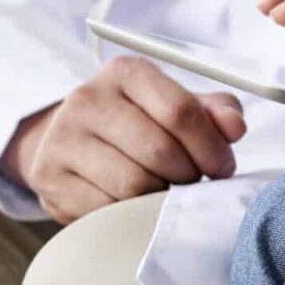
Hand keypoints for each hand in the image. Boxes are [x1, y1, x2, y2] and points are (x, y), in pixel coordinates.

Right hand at [2, 56, 246, 223]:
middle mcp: (88, 97)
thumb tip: (235, 127)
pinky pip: (106, 208)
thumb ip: (214, 112)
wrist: (70, 141)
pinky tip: (135, 204)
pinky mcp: (49, 177)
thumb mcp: (175, 106)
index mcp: (125, 71)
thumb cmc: (137, 122)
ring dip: (161, 197)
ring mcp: (63, 137)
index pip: (179, 110)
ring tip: (166, 190)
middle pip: (159, 150)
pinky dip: (130, 214)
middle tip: (194, 183)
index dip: (210, 146)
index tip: (223, 167)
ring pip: (134, 184)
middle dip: (188, 175)